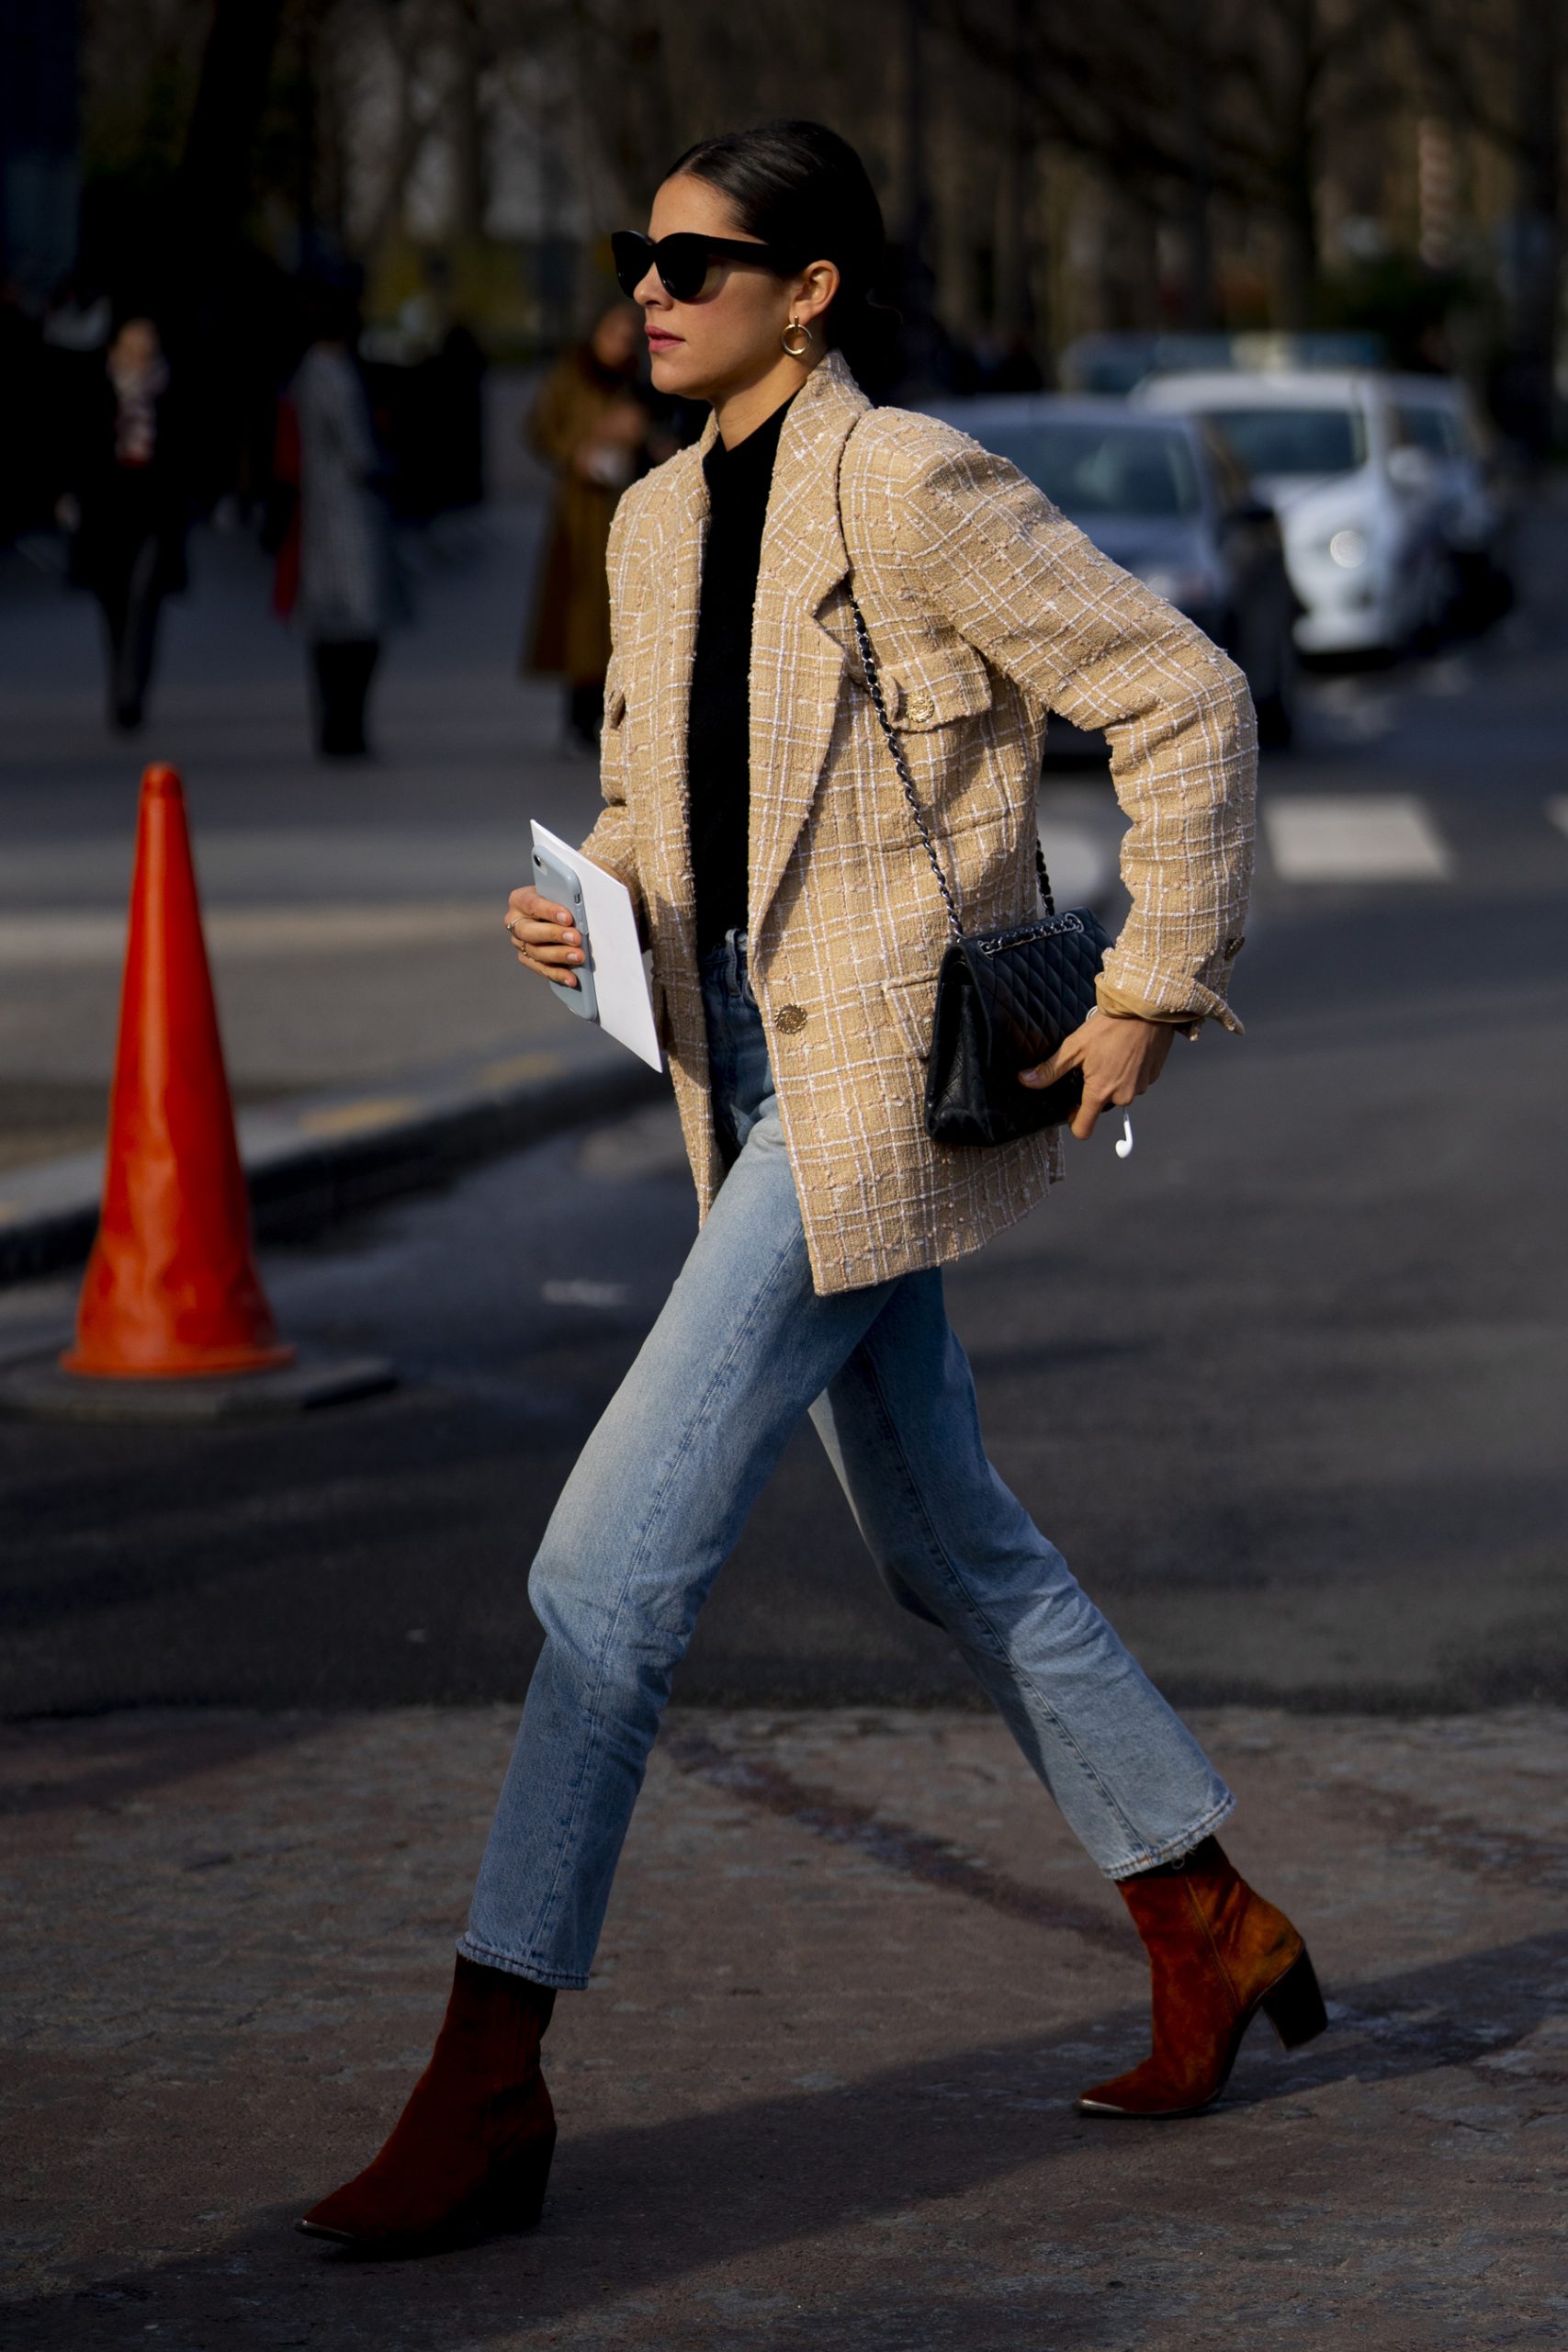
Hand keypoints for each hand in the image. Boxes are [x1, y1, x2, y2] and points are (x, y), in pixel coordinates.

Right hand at [504, 884, 583, 986]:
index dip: (550, 911)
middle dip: (555, 935)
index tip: (568, 918)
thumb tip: (580, 912)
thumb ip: (565, 899)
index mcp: (520, 900)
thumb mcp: (559, 893)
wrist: (554, 912)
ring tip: (579, 957)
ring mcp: (519, 942)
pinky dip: (557, 974)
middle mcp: (514, 922)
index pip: (533, 904)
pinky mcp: (526, 958)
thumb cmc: (558, 899)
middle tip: (576, 938)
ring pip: (535, 952)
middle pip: (530, 931)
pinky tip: (571, 978)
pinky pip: (541, 968)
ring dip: (559, 955)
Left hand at [1019, 1012, 1175, 1140]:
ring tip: (1110, 1054)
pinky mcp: (1152, 1076)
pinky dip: (1129, 1071)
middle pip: (1102, 1105)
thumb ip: (1050, 1070)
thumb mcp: (1074, 1047)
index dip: (1073, 1121)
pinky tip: (1125, 1052)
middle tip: (1092, 1064)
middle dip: (1096, 1090)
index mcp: (1100, 1092)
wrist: (1145, 1008)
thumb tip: (1026, 1080)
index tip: (1071, 1108)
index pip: (1084, 1128)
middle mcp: (1122, 1096)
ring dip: (1113, 1079)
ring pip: (1120, 1092)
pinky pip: (1135, 1081)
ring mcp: (1140, 1087)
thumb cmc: (1110, 1026)